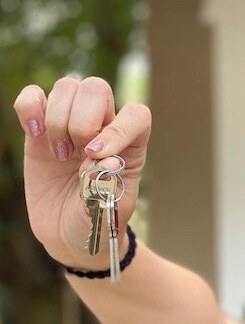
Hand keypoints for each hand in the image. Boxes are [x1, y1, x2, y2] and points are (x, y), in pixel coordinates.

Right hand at [13, 76, 150, 267]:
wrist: (69, 236)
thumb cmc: (97, 223)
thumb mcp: (109, 212)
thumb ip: (106, 187)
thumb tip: (102, 161)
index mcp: (130, 147)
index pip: (136, 115)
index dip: (120, 127)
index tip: (98, 156)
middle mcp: (103, 129)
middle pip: (97, 89)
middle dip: (82, 121)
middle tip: (77, 155)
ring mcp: (71, 125)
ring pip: (67, 87)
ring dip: (58, 121)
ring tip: (60, 157)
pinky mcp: (41, 130)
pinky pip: (33, 95)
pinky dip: (29, 107)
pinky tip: (33, 133)